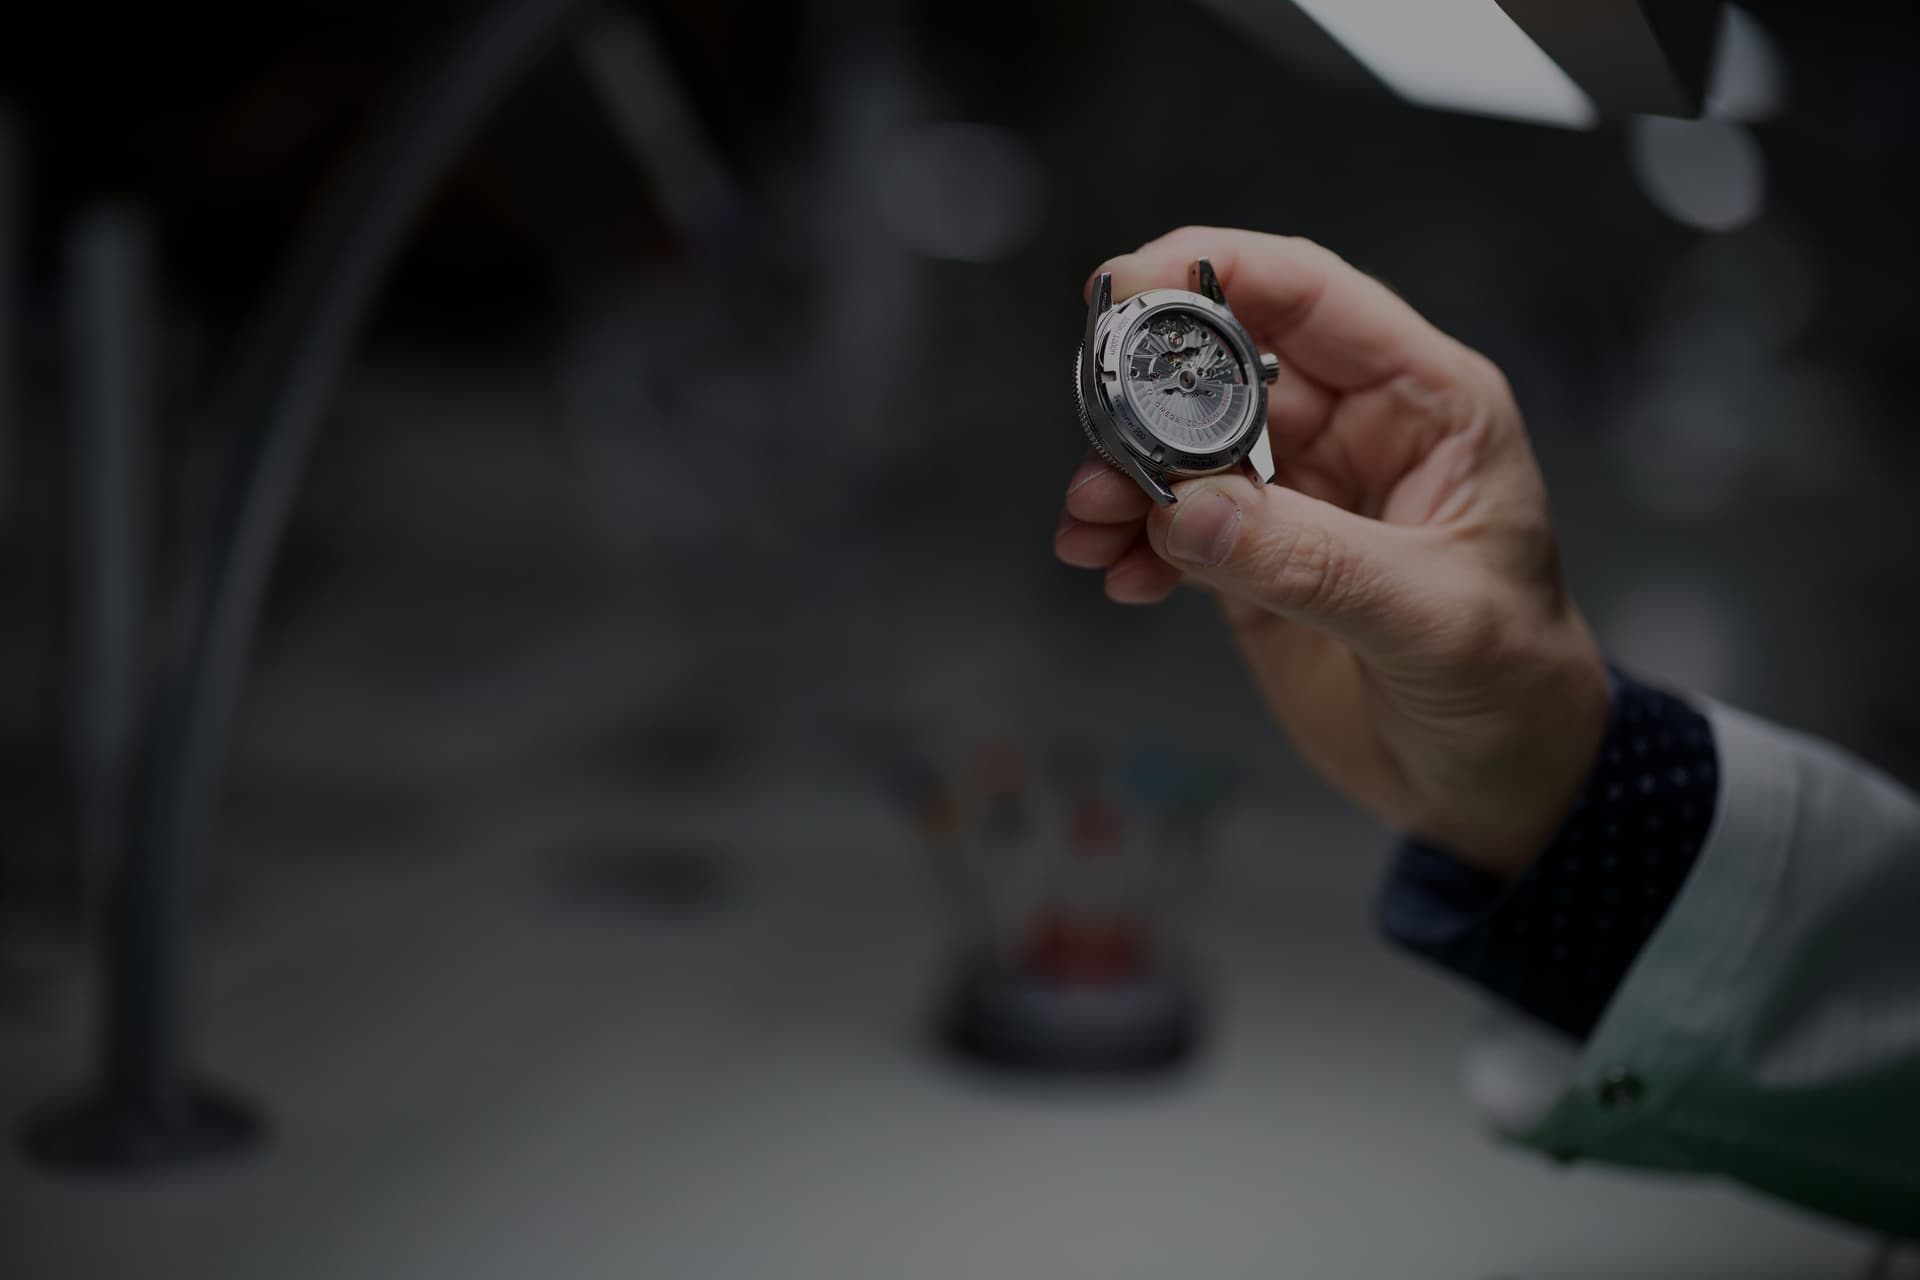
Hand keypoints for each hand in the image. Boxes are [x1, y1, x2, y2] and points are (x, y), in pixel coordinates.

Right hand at [1054, 227, 1608, 876]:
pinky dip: (1130, 542)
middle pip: (1224, 364)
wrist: (1505, 784)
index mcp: (1423, 403)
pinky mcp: (1255, 558)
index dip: (1214, 273)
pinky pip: (1174, 525)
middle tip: (1094, 436)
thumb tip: (1186, 513)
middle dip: (1146, 392)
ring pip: (1183, 447)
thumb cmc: (1513, 684)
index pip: (1308, 296)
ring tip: (1087, 524)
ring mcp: (1297, 494)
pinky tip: (1114, 574)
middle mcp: (1352, 430)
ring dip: (1124, 475)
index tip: (1124, 289)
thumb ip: (1310, 562)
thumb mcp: (1431, 620)